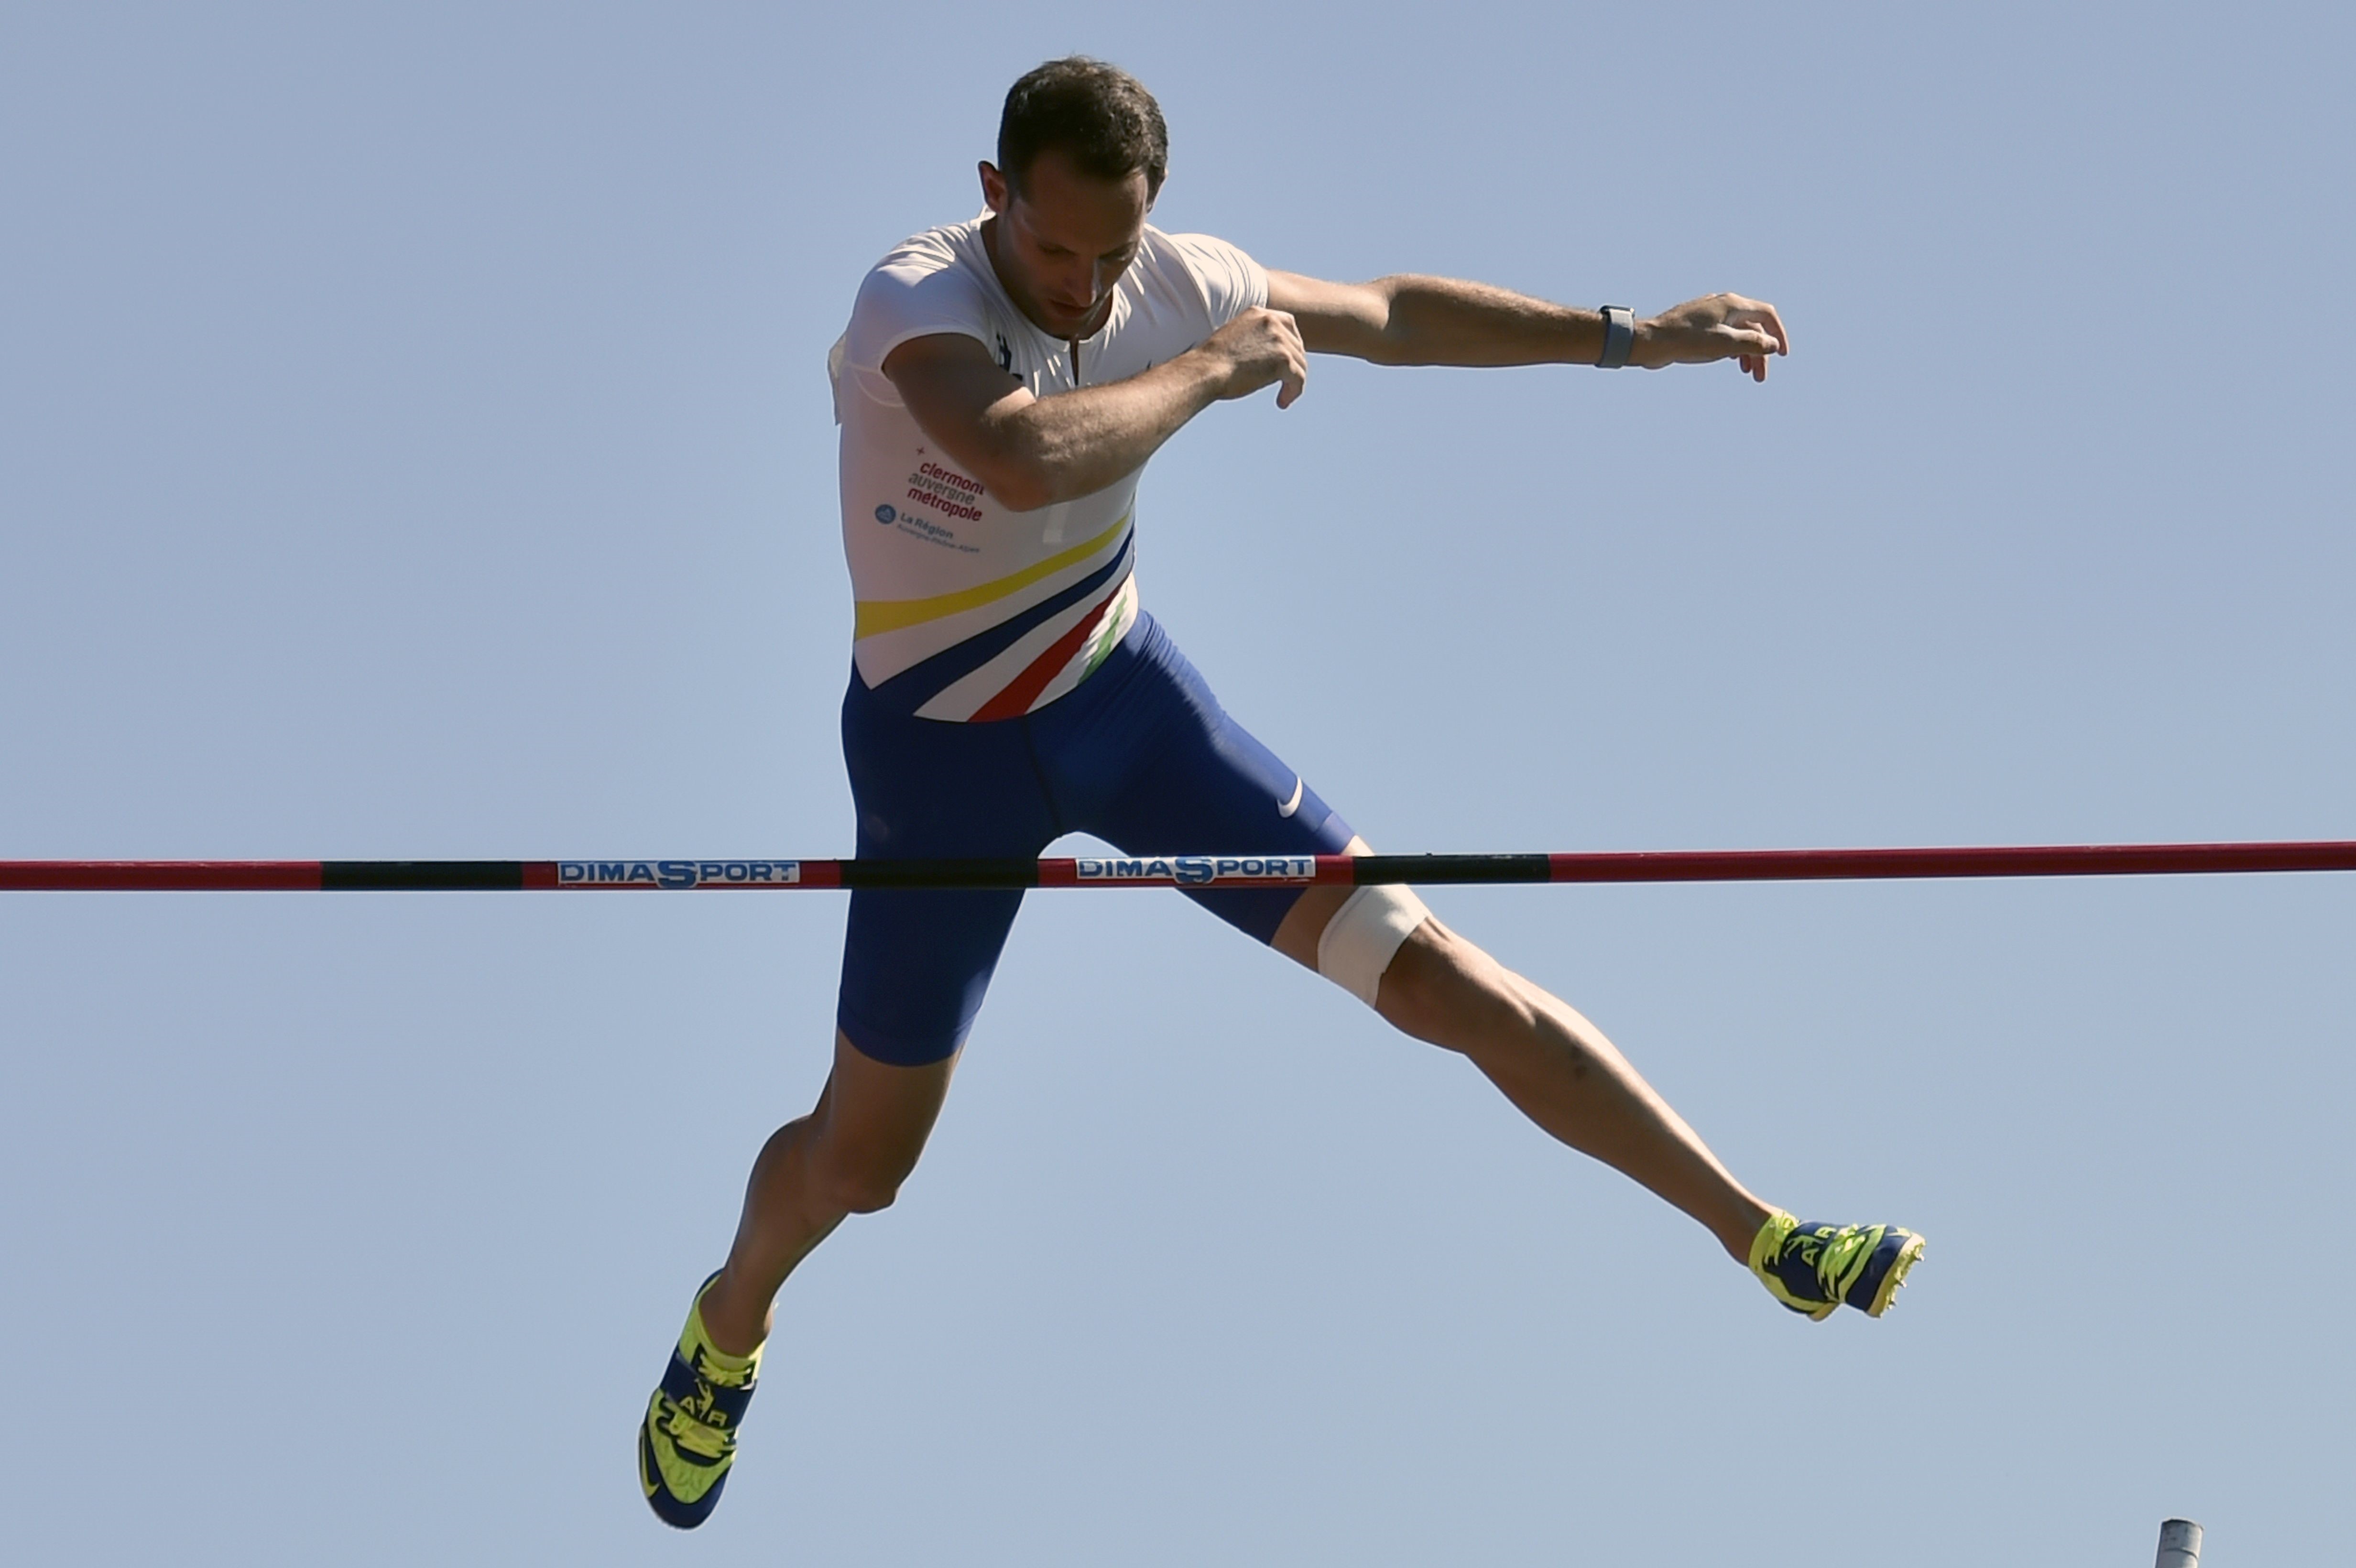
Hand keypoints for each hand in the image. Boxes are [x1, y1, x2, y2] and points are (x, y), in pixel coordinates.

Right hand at [1202, 307, 1308, 406]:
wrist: (1206, 371)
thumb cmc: (1212, 363)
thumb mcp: (1235, 338)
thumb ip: (1254, 339)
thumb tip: (1269, 357)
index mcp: (1258, 313)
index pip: (1288, 323)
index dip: (1291, 343)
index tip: (1287, 359)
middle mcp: (1271, 321)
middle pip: (1297, 345)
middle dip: (1294, 365)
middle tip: (1286, 382)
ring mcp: (1279, 339)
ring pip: (1300, 363)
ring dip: (1293, 382)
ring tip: (1283, 396)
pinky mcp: (1283, 360)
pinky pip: (1298, 378)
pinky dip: (1293, 391)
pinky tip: (1282, 402)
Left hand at [1633, 293, 1788, 381]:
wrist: (1650, 341)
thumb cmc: (1686, 341)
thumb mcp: (1725, 344)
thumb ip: (1752, 343)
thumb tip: (1773, 344)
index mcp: (1732, 304)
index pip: (1766, 315)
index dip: (1778, 334)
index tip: (1782, 355)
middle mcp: (1723, 305)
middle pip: (1753, 326)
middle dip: (1760, 351)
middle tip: (1760, 377)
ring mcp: (1710, 315)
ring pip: (1738, 332)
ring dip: (1747, 352)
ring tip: (1747, 373)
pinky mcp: (1698, 326)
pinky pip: (1724, 335)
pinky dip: (1732, 348)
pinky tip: (1731, 361)